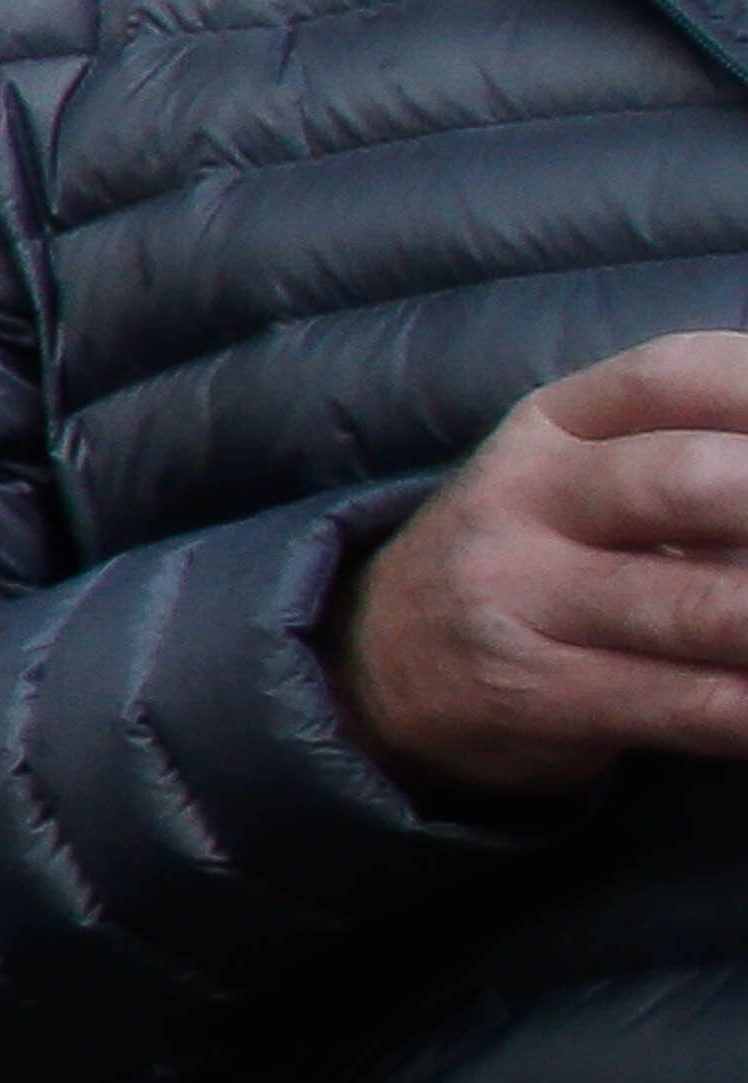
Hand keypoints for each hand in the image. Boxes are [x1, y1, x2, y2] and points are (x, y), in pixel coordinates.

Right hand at [337, 334, 747, 799]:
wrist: (384, 661)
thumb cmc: (539, 554)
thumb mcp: (582, 473)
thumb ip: (696, 452)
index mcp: (552, 426)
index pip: (673, 376)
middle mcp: (524, 500)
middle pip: (688, 482)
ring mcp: (520, 599)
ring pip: (697, 609)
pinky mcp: (534, 694)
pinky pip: (683, 706)